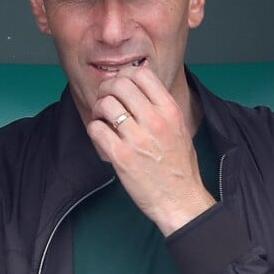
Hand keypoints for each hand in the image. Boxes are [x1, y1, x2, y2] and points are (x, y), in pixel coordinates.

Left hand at [87, 66, 215, 235]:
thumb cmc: (179, 166)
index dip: (125, 75)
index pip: (141, 73)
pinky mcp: (121, 157)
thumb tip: (137, 88)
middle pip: (119, 84)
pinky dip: (94, 128)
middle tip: (105, 100)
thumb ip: (160, 106)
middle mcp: (155, 120)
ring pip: (105, 104)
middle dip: (106, 89)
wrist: (180, 199)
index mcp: (170, 110)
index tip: (120, 86)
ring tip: (102, 119)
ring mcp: (137, 138)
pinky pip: (96, 129)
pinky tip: (101, 135)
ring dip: (98, 109)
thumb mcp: (179, 126)